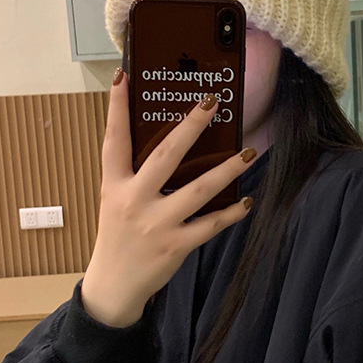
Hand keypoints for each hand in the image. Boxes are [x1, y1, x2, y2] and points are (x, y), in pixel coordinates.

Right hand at [80, 69, 255, 327]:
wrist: (113, 286)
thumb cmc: (117, 236)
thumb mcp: (115, 200)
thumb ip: (135, 175)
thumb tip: (171, 144)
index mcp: (114, 185)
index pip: (113, 140)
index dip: (116, 107)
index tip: (123, 76)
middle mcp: (134, 200)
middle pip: (165, 155)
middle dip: (190, 126)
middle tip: (211, 101)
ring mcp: (156, 223)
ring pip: (199, 189)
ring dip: (228, 168)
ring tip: (249, 151)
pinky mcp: (175, 244)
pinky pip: (210, 224)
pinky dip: (231, 212)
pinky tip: (246, 201)